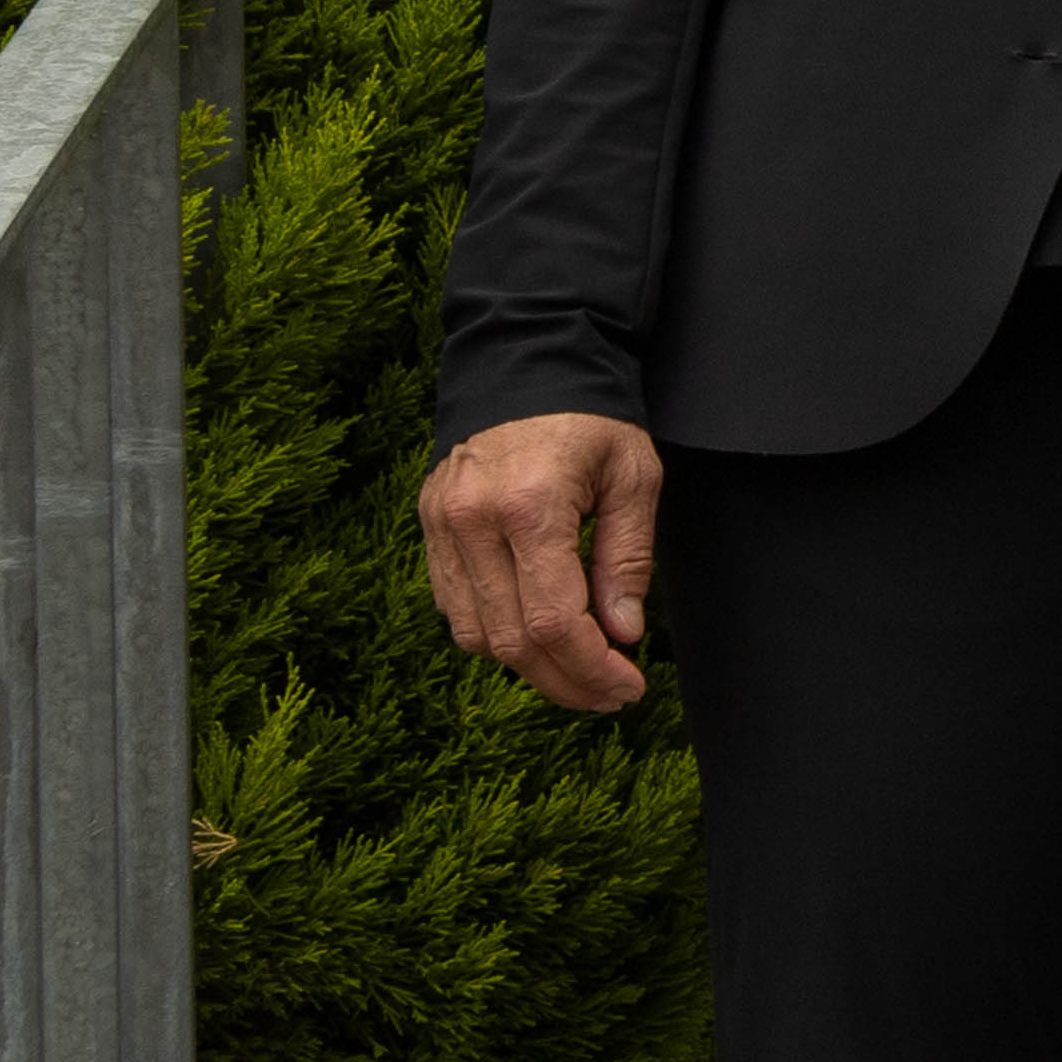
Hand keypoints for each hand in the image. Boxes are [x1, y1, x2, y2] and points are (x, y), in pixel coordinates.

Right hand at [419, 412, 663, 714]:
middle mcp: (472, 522)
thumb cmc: (592, 421)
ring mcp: (441, 528)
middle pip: (512, 640)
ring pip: (476, 634)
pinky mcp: (428, 530)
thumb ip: (627, 559)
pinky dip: (495, 635)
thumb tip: (623, 634)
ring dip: (529, 667)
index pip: (555, 620)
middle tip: (610, 694)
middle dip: (566, 681)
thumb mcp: (634, 478)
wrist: (529, 366)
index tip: (628, 686)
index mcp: (530, 506)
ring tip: (580, 671)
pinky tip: (538, 637)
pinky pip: (454, 608)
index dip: (592, 667)